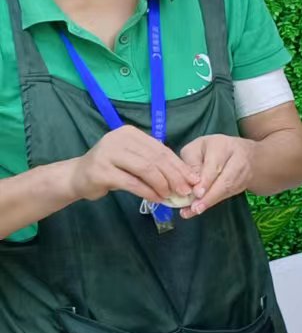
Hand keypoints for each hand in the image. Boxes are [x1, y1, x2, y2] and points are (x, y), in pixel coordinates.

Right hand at [70, 126, 197, 206]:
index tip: (193, 180)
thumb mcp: (134, 161)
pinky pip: (132, 183)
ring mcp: (108, 153)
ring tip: (171, 196)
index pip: (161, 149)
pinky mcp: (101, 171)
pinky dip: (148, 192)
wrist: (77, 177)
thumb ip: (156, 164)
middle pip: (156, 159)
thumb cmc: (111, 169)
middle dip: (174, 176)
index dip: (179, 166)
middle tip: (185, 191)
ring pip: (146, 169)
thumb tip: (186, 177)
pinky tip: (157, 199)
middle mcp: (119, 139)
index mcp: (130, 133)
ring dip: (162, 185)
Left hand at [178, 133, 257, 216]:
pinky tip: (199, 209)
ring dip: (211, 202)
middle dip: (210, 195)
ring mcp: (243, 174)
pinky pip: (228, 195)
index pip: (215, 164)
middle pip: (225, 179)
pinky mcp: (243, 185)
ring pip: (228, 190)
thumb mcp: (198, 148)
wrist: (244, 154)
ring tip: (194, 211)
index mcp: (223, 146)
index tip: (197, 192)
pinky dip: (213, 203)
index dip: (206, 180)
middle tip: (195, 208)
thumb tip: (190, 183)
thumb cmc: (213, 149)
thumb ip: (192, 162)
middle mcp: (238, 160)